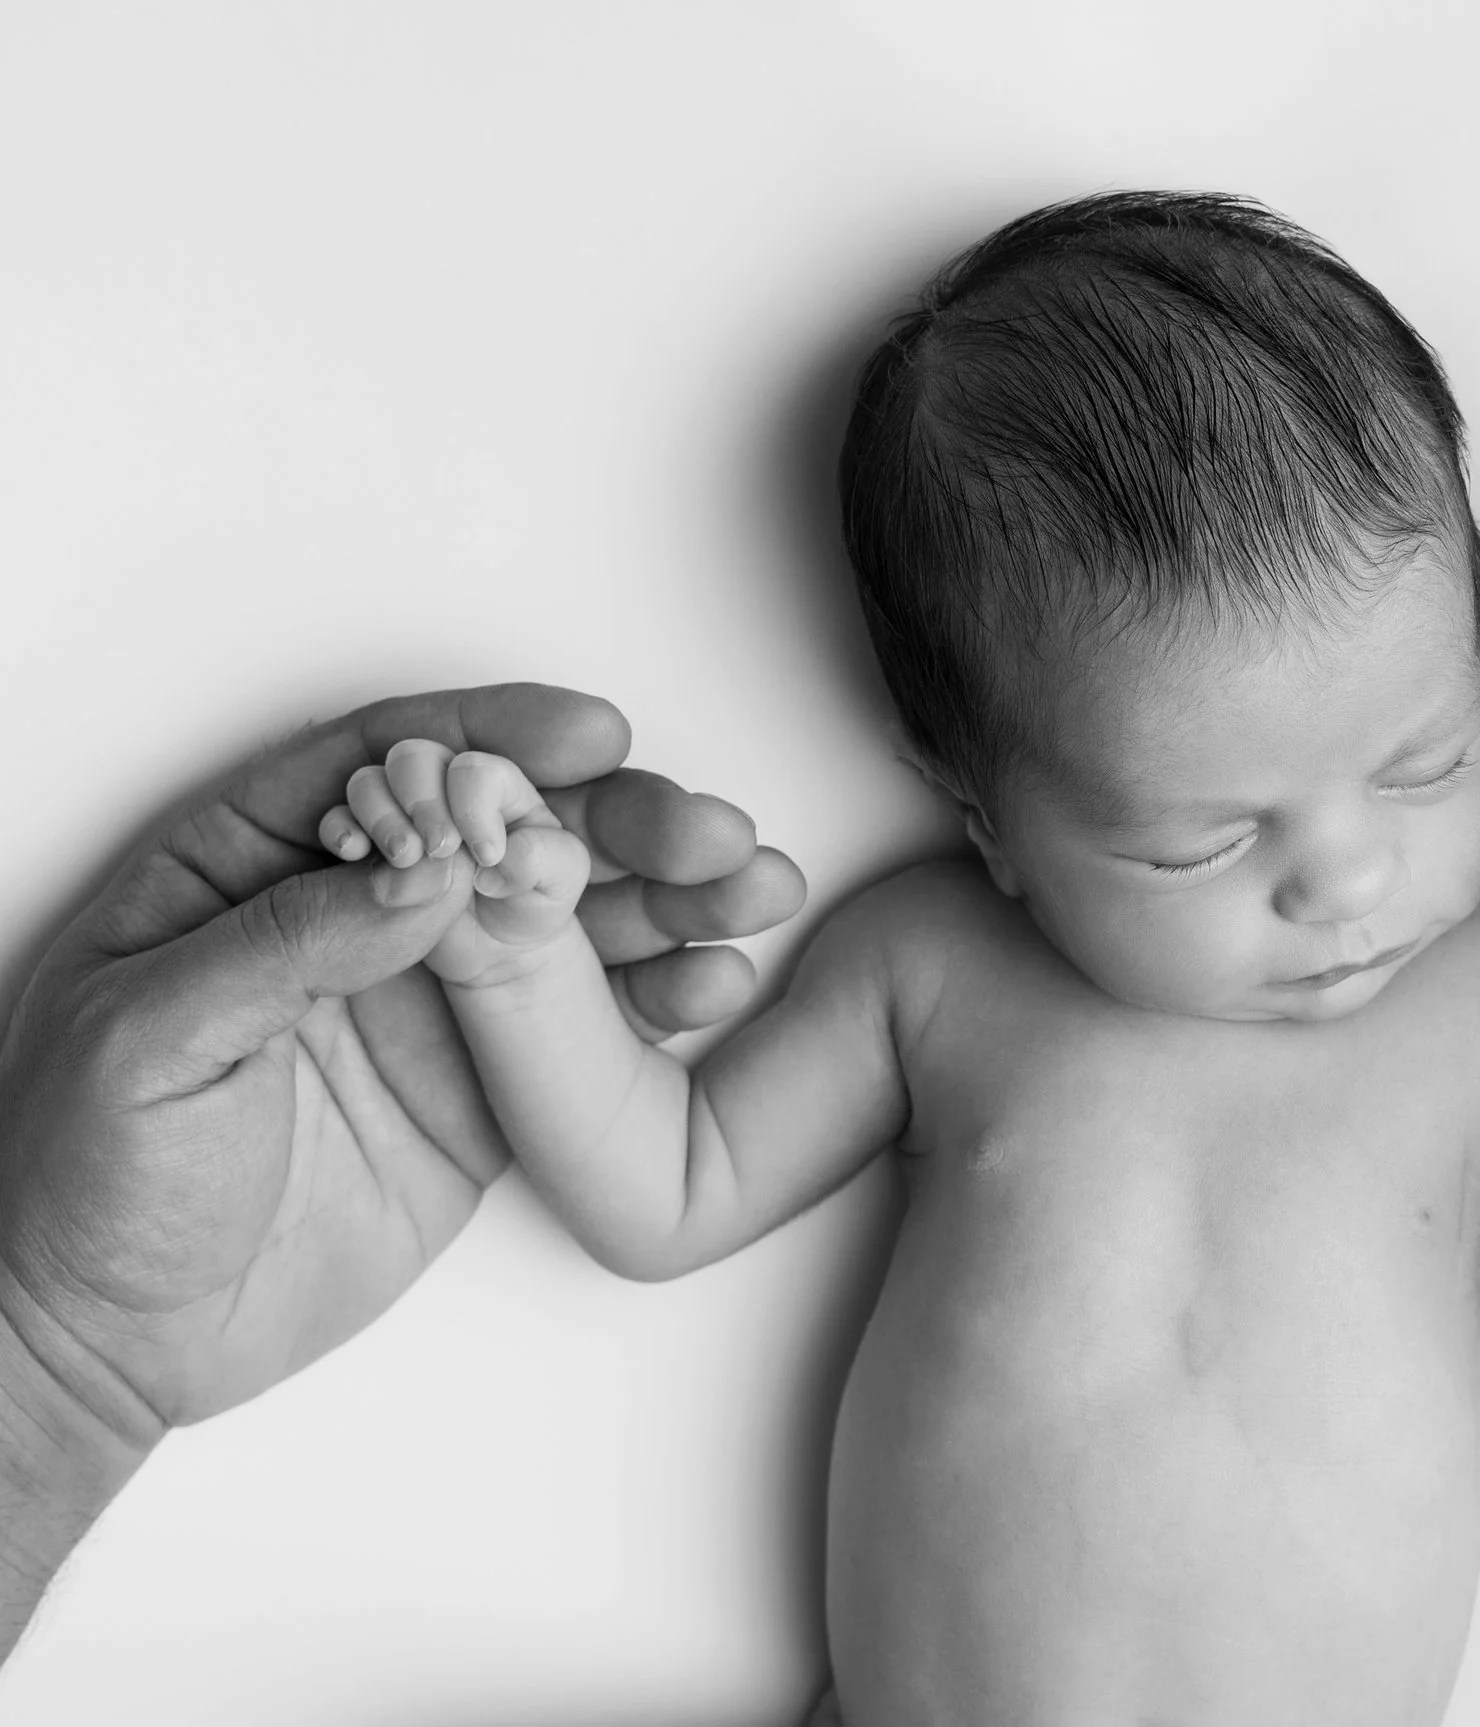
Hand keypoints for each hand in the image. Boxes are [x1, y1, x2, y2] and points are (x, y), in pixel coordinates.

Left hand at [0, 685, 805, 1458]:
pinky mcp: (487, 1090)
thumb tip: (426, 871)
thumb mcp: (149, 1037)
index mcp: (252, 863)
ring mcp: (431, 1000)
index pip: (389, 763)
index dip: (497, 738)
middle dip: (615, 819)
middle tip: (701, 829)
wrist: (107, 1344)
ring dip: (664, 902)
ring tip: (748, 889)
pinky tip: (714, 982)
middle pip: (504, 830)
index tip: (591, 734)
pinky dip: (658, 1004)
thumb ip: (285, 943)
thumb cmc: (78, 1178)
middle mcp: (356, 915)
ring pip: (567, 922)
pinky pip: (588, 1031)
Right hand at [321, 741, 591, 985]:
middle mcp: (446, 790)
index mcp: (500, 788)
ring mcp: (404, 814)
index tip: (488, 857)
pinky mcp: (371, 844)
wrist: (499, 946)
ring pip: (370, 781)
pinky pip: (337, 819)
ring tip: (403, 859)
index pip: (475, 771)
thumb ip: (545, 859)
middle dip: (422, 800)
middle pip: (414, 758)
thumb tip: (503, 857)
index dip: (474, 808)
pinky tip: (354, 855)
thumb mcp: (560, 882)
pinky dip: (340, 831)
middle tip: (438, 850)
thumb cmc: (532, 902)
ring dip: (379, 814)